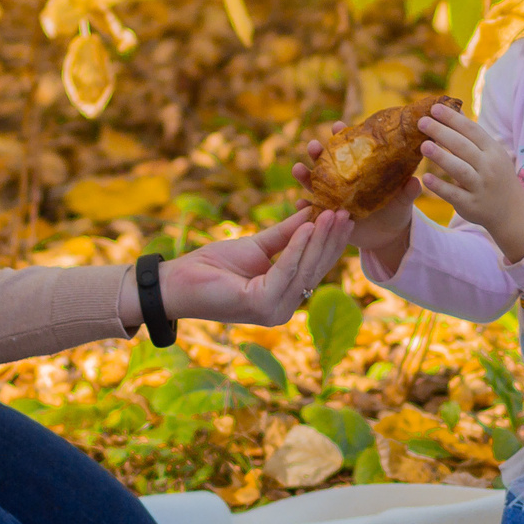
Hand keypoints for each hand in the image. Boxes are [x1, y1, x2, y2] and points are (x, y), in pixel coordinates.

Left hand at [154, 206, 352, 327]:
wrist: (176, 282)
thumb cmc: (211, 267)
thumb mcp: (257, 246)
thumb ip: (286, 235)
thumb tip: (312, 214)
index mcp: (283, 298)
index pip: (314, 268)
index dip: (330, 242)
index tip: (345, 215)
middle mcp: (283, 309)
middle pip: (315, 269)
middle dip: (330, 239)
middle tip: (346, 212)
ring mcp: (274, 311)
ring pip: (304, 269)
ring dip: (319, 239)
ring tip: (332, 213)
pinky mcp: (262, 305)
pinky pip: (287, 270)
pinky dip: (298, 247)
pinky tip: (308, 225)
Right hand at [292, 125, 418, 261]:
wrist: (388, 236)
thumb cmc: (396, 209)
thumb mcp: (404, 200)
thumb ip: (408, 191)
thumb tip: (415, 181)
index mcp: (360, 167)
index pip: (348, 146)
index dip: (342, 134)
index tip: (338, 126)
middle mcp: (342, 179)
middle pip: (325, 161)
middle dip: (317, 151)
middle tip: (313, 146)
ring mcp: (332, 197)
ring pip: (313, 183)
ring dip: (304, 174)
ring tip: (298, 169)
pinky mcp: (328, 215)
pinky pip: (313, 210)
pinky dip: (305, 207)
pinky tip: (300, 203)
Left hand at [419, 107, 523, 263]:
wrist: (512, 210)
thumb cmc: (496, 175)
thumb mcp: (490, 153)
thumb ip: (472, 134)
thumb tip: (454, 110)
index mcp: (493, 150)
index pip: (472, 130)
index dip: (453, 118)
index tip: (434, 108)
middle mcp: (488, 167)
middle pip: (463, 147)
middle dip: (442, 132)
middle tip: (421, 122)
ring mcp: (480, 186)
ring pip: (460, 169)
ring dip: (441, 157)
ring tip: (423, 146)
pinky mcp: (471, 205)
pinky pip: (454, 194)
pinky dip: (440, 187)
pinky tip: (426, 178)